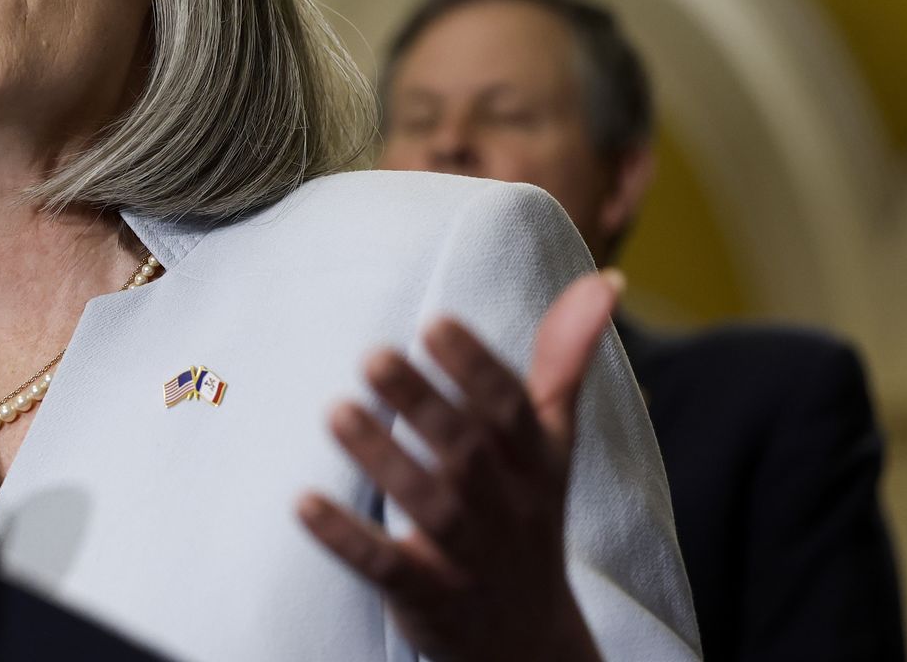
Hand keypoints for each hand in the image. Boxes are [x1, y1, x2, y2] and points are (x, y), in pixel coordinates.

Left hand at [297, 271, 619, 661]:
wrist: (528, 641)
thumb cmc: (528, 514)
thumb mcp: (553, 444)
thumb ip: (564, 363)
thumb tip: (603, 280)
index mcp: (537, 463)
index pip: (512, 410)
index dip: (476, 367)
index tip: (434, 321)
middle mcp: (507, 508)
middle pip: (466, 453)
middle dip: (422, 404)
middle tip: (371, 356)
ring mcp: (468, 557)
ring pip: (428, 507)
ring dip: (382, 459)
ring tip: (335, 412)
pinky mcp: (427, 598)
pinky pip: (386, 568)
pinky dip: (346, 538)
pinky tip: (302, 502)